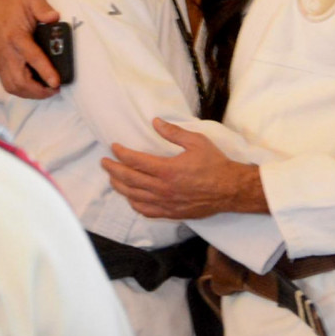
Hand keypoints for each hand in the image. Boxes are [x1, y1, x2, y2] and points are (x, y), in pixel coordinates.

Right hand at [0, 0, 61, 97]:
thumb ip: (43, 7)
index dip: (45, 71)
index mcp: (16, 36)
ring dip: (30, 93)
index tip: (56, 82)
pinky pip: (8, 83)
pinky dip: (22, 90)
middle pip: (19, 80)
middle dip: (38, 90)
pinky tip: (34, 88)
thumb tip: (54, 17)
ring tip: (47, 91)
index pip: (32, 57)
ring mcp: (0, 59)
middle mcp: (6, 51)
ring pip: (12, 86)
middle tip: (55, 89)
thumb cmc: (16, 3)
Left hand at [102, 118, 267, 218]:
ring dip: (120, 186)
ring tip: (113, 178)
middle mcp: (162, 188)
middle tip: (105, 162)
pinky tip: (131, 197)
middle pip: (128, 180)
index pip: (134, 161)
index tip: (114, 147)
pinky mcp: (171, 213)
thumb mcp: (197, 142)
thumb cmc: (215, 164)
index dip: (120, 153)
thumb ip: (173, 132)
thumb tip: (155, 122)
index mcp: (166, 169)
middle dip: (113, 170)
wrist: (230, 190)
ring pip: (133, 197)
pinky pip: (145, 210)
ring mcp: (165, 203)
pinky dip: (134, 203)